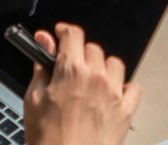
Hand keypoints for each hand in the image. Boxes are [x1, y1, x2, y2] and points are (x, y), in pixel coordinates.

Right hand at [23, 24, 141, 144]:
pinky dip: (124, 88)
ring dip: (102, 68)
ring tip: (90, 83)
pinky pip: (133, 87)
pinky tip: (112, 95)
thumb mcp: (33, 100)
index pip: (73, 34)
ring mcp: (114, 93)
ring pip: (114, 64)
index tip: (60, 36)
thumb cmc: (49, 142)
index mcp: (71, 71)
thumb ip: (41, 68)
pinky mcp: (126, 111)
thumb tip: (43, 46)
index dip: (64, 32)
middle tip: (70, 69)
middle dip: (80, 54)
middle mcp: (96, 77)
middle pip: (93, 48)